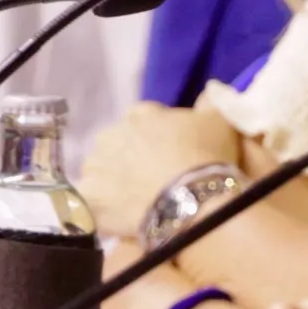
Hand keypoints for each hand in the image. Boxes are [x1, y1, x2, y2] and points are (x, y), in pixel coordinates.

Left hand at [79, 102, 241, 238]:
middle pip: (117, 145)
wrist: (191, 200)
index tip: (170, 154)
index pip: (142, 121)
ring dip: (114, 183)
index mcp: (139, 113)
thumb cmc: (207, 157)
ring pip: (102, 173)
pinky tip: (120, 217)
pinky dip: (103, 208)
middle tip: (154, 178)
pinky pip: (91, 202)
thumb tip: (209, 91)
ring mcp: (94, 166)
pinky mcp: (87, 197)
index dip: (156, 138)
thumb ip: (210, 103)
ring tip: (138, 201)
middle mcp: (110, 133)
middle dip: (131, 158)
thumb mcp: (220, 121)